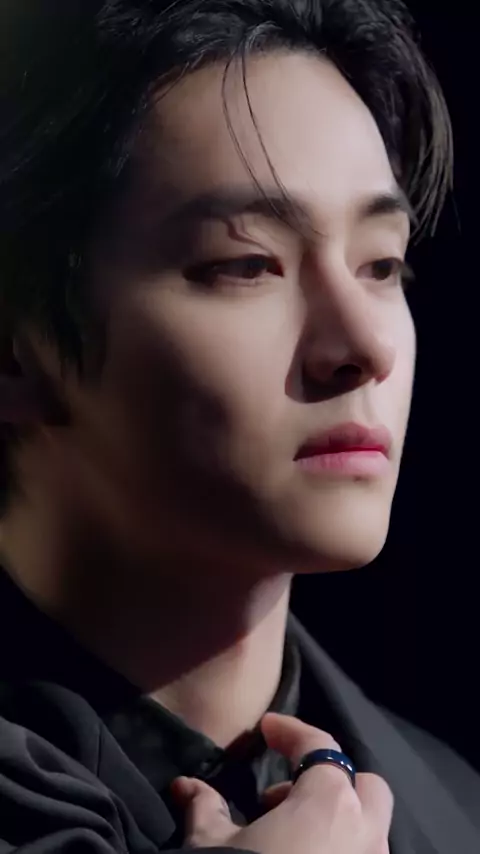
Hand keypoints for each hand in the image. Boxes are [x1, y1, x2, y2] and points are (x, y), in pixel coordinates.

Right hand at [172, 712, 391, 852]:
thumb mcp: (209, 845)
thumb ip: (204, 806)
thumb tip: (186, 786)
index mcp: (328, 804)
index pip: (319, 746)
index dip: (291, 732)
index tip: (267, 728)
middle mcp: (364, 834)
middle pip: (364, 787)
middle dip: (330, 781)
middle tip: (282, 797)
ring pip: (369, 831)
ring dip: (336, 822)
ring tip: (286, 839)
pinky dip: (340, 853)